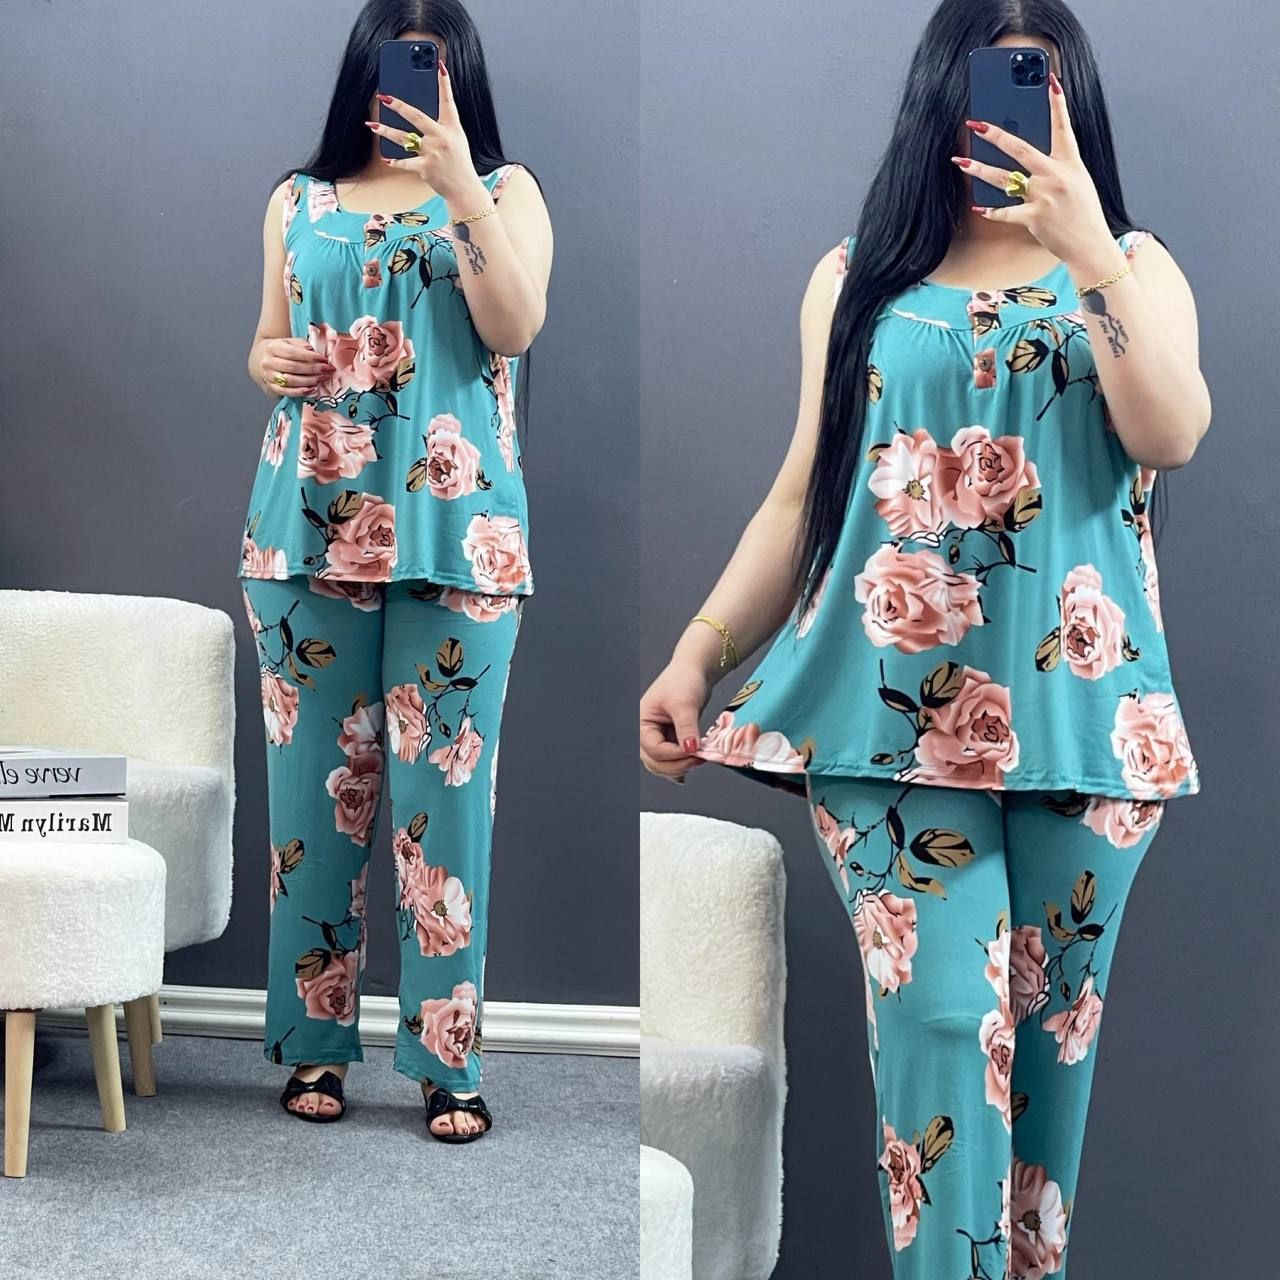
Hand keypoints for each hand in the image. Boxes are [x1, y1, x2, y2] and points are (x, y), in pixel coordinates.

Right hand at [253, 336, 332, 396]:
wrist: (262, 359)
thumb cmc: (281, 350)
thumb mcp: (289, 342)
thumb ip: (301, 344)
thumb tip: (313, 350)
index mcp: (273, 348)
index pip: (292, 352)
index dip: (310, 356)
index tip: (324, 359)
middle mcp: (269, 362)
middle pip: (292, 367)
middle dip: (313, 369)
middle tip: (327, 370)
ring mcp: (269, 376)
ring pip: (290, 380)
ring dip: (309, 381)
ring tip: (322, 379)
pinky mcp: (272, 387)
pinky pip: (286, 392)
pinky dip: (300, 392)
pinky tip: (312, 389)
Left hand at [367, 58, 482, 205]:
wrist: (464, 189)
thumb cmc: (459, 162)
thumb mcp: (456, 139)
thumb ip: (440, 125)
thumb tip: (415, 114)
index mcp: (452, 128)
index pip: (448, 101)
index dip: (444, 83)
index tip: (439, 65)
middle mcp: (442, 137)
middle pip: (416, 117)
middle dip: (399, 106)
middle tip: (384, 97)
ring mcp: (433, 153)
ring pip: (404, 139)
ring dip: (386, 131)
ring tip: (372, 126)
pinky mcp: (425, 168)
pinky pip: (405, 163)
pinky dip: (396, 161)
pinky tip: (387, 158)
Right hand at [639, 660, 711, 784]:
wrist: (694, 671)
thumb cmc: (683, 679)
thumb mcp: (685, 703)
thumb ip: (686, 727)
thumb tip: (690, 749)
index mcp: (642, 722)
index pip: (653, 749)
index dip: (674, 754)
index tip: (694, 750)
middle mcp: (646, 732)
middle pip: (655, 762)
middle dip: (677, 764)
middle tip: (699, 758)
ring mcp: (658, 737)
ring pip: (663, 765)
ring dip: (680, 766)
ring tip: (699, 758)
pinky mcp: (670, 739)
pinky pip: (671, 760)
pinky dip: (680, 766)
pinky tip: (690, 768)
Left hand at [955, 69, 1121, 276]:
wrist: (1090, 244)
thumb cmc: (1083, 213)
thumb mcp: (1078, 182)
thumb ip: (1058, 167)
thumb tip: (1031, 160)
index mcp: (1071, 163)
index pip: (1064, 126)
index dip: (1057, 102)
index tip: (1050, 80)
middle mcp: (1056, 175)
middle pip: (1021, 149)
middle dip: (996, 135)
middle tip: (977, 124)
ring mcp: (1044, 196)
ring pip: (1005, 178)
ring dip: (980, 169)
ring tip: (961, 161)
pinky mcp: (1034, 217)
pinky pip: (1006, 212)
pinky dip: (992, 211)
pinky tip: (978, 209)